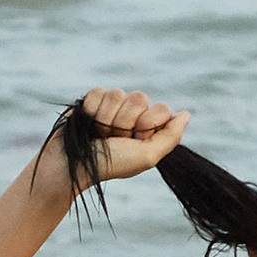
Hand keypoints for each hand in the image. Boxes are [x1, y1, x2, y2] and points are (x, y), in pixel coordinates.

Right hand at [69, 87, 189, 182]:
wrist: (71, 165)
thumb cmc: (109, 165)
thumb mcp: (146, 156)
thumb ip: (170, 136)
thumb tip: (186, 114)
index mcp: (148, 129)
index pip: (161, 108)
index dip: (147, 123)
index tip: (134, 140)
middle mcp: (132, 116)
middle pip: (139, 98)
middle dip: (124, 121)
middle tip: (113, 139)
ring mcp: (112, 107)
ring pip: (118, 94)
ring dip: (106, 118)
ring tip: (98, 135)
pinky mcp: (92, 101)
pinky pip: (99, 91)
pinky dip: (92, 109)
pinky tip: (87, 124)